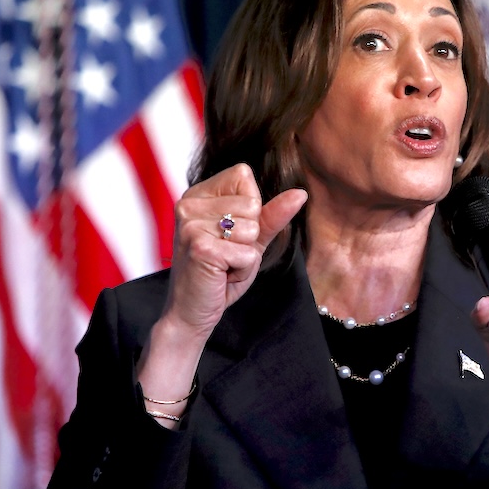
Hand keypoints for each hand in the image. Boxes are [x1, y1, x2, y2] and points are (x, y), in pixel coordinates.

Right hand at [165, 163, 307, 337]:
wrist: (192, 312)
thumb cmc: (220, 273)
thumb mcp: (251, 239)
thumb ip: (272, 215)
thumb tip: (300, 193)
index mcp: (197, 194)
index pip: (243, 175)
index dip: (251, 208)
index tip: (230, 232)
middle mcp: (188, 204)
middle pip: (252, 203)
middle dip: (250, 236)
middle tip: (226, 254)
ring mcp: (191, 225)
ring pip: (252, 229)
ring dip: (246, 255)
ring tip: (223, 264)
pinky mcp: (200, 248)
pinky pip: (248, 254)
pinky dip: (242, 270)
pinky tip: (221, 276)